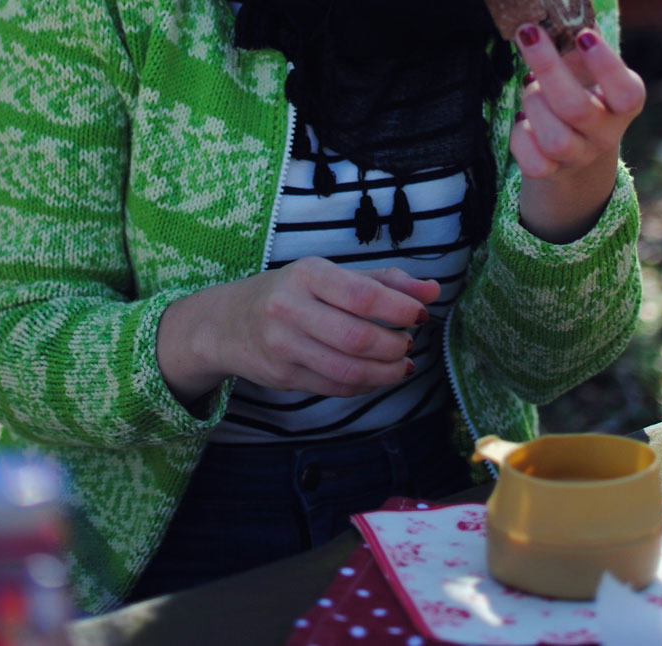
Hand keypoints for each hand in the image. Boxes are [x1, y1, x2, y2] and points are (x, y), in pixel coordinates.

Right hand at [156, 258, 439, 406]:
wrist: (228, 323)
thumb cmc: (292, 291)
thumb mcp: (332, 275)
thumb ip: (385, 281)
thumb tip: (433, 290)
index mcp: (307, 274)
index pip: (361, 295)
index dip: (399, 308)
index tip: (420, 314)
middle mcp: (290, 309)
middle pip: (357, 338)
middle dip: (394, 346)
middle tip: (409, 343)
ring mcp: (283, 347)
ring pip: (347, 370)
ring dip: (386, 372)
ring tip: (402, 364)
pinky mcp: (283, 377)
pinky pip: (335, 387)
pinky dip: (365, 385)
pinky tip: (378, 376)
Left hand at [509, 23, 644, 243]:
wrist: (577, 146)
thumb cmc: (581, 89)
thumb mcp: (587, 66)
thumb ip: (577, 40)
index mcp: (624, 102)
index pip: (627, 92)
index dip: (605, 66)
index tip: (583, 35)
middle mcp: (607, 133)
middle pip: (577, 108)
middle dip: (547, 67)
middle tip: (528, 32)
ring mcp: (580, 155)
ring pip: (554, 138)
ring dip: (533, 103)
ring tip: (530, 85)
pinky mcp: (552, 173)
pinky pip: (533, 163)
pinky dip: (520, 138)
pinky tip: (522, 120)